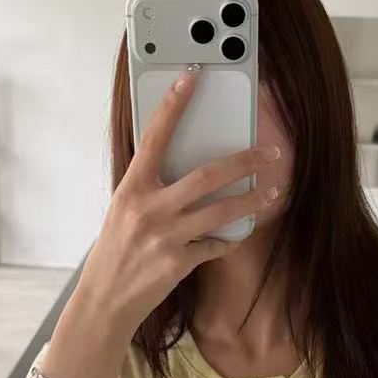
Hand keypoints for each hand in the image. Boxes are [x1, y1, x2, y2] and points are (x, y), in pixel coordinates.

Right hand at [77, 66, 282, 332]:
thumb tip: (185, 168)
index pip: (155, 137)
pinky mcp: (178, 262)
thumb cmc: (116, 251)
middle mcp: (148, 209)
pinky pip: (215, 245)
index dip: (173, 105)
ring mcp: (165, 237)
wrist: (105, 299)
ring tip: (272, 192)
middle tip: (268, 154)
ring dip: (251, 200)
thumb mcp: (124, 211)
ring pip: (220, 211)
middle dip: (244, 162)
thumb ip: (150, 188)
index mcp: (131, 188)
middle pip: (206, 176)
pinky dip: (227, 239)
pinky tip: (234, 235)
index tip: (191, 77)